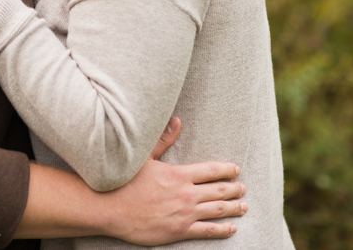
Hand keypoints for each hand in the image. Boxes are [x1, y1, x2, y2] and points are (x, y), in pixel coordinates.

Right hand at [105, 117, 245, 243]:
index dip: (226, 170)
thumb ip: (163, 140)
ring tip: (243, 206)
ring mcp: (184, 214)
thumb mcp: (144, 157)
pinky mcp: (179, 231)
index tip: (236, 169)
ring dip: (233, 208)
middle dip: (234, 189)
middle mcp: (185, 194)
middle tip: (243, 188)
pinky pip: (207, 230)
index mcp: (178, 175)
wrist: (109, 209)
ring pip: (217, 211)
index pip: (210, 171)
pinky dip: (222, 229)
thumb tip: (177, 121)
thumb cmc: (124, 182)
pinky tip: (232, 228)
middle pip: (218, 191)